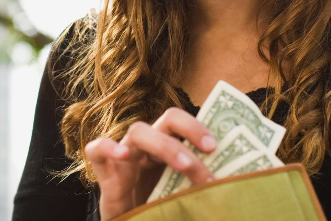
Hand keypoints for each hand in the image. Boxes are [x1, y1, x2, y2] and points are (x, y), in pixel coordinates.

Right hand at [84, 107, 216, 219]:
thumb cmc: (159, 213)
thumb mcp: (184, 198)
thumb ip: (200, 188)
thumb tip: (233, 188)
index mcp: (169, 149)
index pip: (184, 124)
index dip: (199, 127)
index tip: (216, 146)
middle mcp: (149, 147)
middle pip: (167, 120)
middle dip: (190, 130)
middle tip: (210, 150)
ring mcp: (125, 157)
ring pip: (139, 131)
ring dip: (165, 145)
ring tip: (184, 165)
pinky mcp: (104, 172)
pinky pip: (96, 149)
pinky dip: (108, 146)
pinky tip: (122, 155)